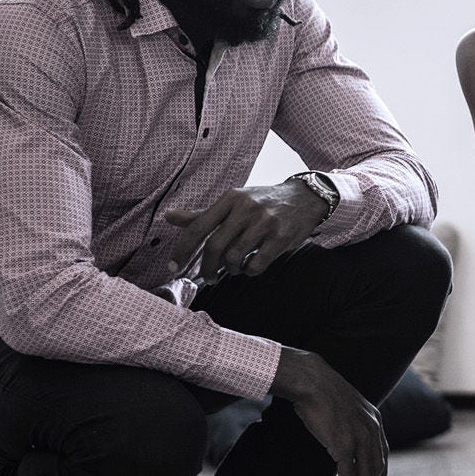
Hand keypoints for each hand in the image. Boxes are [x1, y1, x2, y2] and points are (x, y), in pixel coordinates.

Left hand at [164, 178, 325, 283]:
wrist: (305, 198)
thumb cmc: (263, 202)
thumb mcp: (234, 202)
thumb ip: (203, 214)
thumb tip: (169, 217)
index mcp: (230, 199)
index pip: (198, 227)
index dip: (182, 250)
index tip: (174, 267)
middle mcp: (246, 208)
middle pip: (214, 246)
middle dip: (207, 268)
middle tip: (208, 277)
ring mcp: (265, 223)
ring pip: (235, 257)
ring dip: (230, 270)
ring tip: (234, 269)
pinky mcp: (281, 237)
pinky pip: (257, 264)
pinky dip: (249, 271)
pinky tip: (250, 267)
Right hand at [269, 348, 386, 475]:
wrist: (311, 380)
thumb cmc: (321, 390)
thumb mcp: (346, 404)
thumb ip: (351, 419)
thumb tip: (343, 431)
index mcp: (374, 420)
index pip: (383, 453)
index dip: (381, 473)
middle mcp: (372, 430)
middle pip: (376, 469)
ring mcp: (359, 438)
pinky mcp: (343, 445)